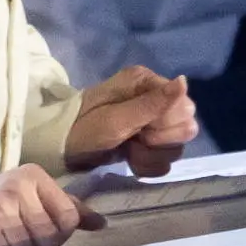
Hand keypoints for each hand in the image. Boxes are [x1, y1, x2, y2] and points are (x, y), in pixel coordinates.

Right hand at [0, 164, 100, 245]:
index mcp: (32, 176)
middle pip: (50, 235)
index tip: (49, 231)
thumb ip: (67, 206)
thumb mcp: (34, 192)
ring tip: (12, 244)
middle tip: (28, 240)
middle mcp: (15, 189)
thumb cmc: (2, 200)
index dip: (62, 232)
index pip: (68, 216)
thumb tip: (101, 223)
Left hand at [63, 65, 198, 175]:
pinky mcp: (147, 142)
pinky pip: (165, 159)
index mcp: (146, 83)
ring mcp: (151, 121)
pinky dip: (148, 164)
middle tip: (134, 141)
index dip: (166, 125)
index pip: (185, 108)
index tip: (141, 131)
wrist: (59, 148)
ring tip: (128, 152)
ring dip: (152, 156)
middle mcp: (153, 98)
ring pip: (176, 146)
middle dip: (160, 142)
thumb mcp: (115, 119)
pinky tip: (130, 161)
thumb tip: (184, 81)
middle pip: (185, 127)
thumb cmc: (83, 129)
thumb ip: (152, 103)